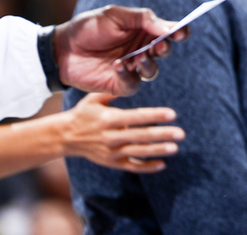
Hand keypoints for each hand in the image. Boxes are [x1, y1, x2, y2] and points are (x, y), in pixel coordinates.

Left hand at [54, 5, 188, 96]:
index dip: (180, 32)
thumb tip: (169, 28)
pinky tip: (117, 66)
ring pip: (152, 71)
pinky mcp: (119, 84)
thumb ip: (143, 19)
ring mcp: (131, 68)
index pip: (170, 32)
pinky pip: (133, 85)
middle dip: (165, 48)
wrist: (61, 48)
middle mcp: (141, 49)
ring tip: (136, 58)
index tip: (181, 32)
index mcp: (144, 31)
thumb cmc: (88, 28)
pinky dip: (128, 76)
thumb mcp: (115, 15)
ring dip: (148, 64)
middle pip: (165, 51)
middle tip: (158, 46)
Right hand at [61, 92, 182, 173]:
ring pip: (138, 152)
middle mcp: (110, 137)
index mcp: (109, 119)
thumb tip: (133, 78)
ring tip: (175, 148)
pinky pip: (132, 166)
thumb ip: (114, 91)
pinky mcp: (112, 163)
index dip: (154, 115)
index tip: (172, 114)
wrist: (65, 137)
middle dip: (161, 135)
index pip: (136, 117)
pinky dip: (146, 167)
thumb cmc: (84, 113)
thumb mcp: (94, 99)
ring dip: (157, 151)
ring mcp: (111, 152)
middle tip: (181, 133)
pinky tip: (162, 164)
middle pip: (140, 136)